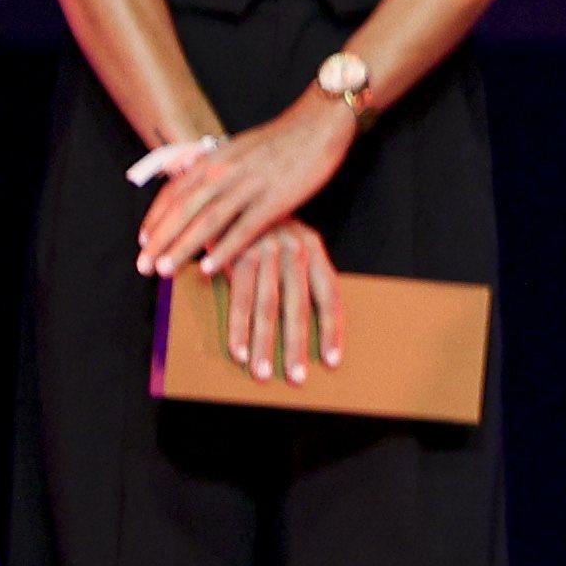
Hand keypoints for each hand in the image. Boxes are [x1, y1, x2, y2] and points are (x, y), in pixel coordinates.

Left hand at [134, 83, 357, 280]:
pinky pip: (243, 230)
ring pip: (206, 221)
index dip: (155, 218)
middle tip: (143, 265)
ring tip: (164, 270)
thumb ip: (215, 167)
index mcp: (215, 159)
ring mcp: (249, 186)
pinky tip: (208, 269)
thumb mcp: (238, 148)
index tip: (142, 240)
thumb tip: (191, 184)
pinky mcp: (275, 200)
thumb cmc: (281, 140)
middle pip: (183, 210)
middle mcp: (225, 172)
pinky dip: (223, 250)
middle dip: (160, 240)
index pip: (174, 192)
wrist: (319, 125)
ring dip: (182, 248)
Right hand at [209, 218, 345, 383]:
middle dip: (296, 347)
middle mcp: (295, 250)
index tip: (331, 361)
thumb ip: (300, 273)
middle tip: (296, 379)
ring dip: (264, 344)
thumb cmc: (264, 223)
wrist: (233, 185)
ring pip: (268, 307)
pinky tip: (237, 351)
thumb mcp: (291, 240)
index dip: (331, 331)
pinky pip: (239, 297)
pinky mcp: (238, 253)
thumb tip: (305, 322)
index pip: (330, 296)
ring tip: (262, 373)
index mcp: (314, 249)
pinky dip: (237, 326)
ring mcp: (267, 252)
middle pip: (299, 308)